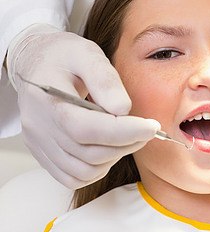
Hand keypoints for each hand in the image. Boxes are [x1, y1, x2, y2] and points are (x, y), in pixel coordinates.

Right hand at [8, 25, 160, 188]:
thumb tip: (123, 109)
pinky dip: (98, 169)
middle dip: (127, 144)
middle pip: (89, 153)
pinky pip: (73, 177)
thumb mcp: (87, 54)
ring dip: (115, 158)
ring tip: (130, 137)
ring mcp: (40, 144)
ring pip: (84, 171)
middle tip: (147, 129)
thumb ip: (105, 79)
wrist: (36, 62)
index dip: (124, 131)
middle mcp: (40, 127)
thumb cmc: (63, 56)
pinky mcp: (44, 154)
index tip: (151, 126)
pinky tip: (110, 148)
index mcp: (48, 99)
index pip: (86, 128)